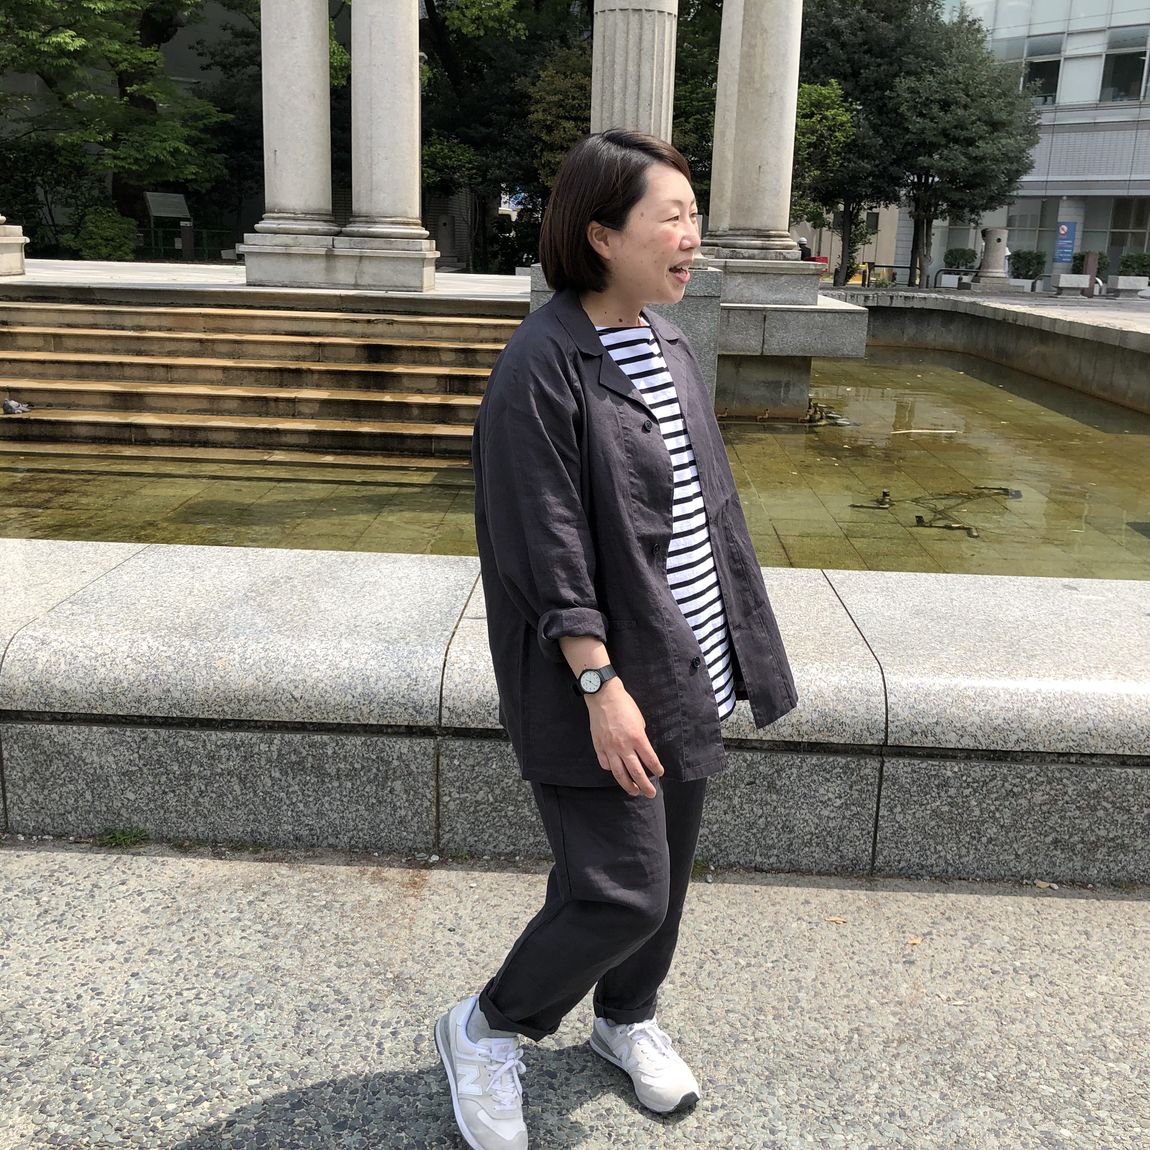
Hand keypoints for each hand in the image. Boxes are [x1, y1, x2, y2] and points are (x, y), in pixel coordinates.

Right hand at [584, 679, 664, 796]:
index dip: (656, 769)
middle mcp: (623, 745)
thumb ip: (640, 738)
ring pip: (619, 773)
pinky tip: (617, 773)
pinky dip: (612, 770)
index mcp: (637, 737)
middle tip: (651, 793)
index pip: (650, 760)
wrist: (604, 696)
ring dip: (628, 785)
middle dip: (645, 785)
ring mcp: (609, 747)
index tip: (659, 773)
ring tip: (634, 792)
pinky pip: (606, 764)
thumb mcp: (639, 721)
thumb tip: (642, 752)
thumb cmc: (624, 705)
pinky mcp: (599, 746)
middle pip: (636, 772)